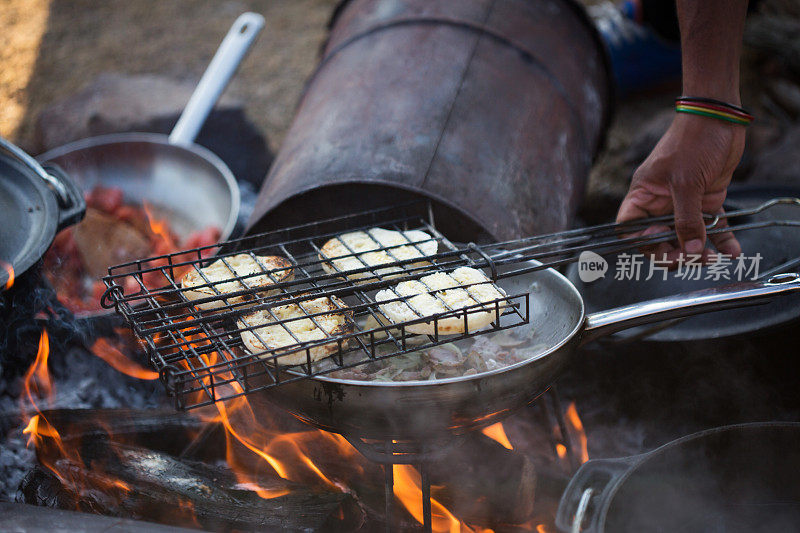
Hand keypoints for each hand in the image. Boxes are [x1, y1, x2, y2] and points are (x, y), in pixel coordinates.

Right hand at [616, 112, 745, 261]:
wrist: (721, 118)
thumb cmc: (693, 142)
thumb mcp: (686, 183)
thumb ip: (686, 220)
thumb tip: (690, 252)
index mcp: (643, 195)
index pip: (630, 228)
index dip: (642, 242)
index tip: (662, 245)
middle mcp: (659, 202)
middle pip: (659, 238)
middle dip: (674, 252)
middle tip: (692, 258)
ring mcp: (683, 202)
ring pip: (685, 236)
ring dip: (699, 250)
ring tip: (713, 258)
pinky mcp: (705, 200)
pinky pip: (710, 226)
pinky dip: (721, 239)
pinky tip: (731, 250)